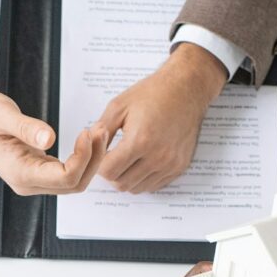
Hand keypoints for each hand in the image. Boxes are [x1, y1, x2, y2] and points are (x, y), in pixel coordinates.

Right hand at [0, 70, 105, 195]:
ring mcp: (33, 181)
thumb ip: (26, 127)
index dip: (83, 158)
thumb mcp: (1, 114)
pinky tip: (87, 139)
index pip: (65, 177)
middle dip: (93, 159)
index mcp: (20, 173)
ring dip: (90, 160)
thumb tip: (49, 139)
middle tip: (101, 130)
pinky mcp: (38, 173)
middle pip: (75, 184)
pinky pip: (67, 174)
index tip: (88, 131)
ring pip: (74, 182)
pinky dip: (82, 159)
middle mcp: (28, 184)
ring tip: (98, 132)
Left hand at [96, 43, 226, 192]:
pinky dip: (142, 179)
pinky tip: (141, 162)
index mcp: (140, 140)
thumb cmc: (153, 93)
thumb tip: (90, 148)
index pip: (109, 171)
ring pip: (136, 188)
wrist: (186, 88)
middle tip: (112, 157)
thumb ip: (101, 130)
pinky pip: (153, 186)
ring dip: (126, 178)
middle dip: (112, 173)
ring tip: (126, 159)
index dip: (100, 165)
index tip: (103, 154)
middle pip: (121, 183)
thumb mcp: (119, 105)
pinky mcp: (179, 167)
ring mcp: (170, 164)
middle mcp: (157, 156)